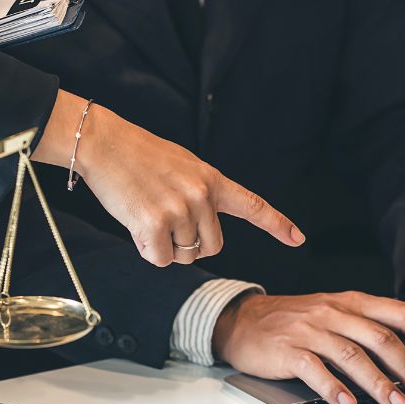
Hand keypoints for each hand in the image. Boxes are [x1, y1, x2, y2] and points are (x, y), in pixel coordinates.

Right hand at [33, 91, 304, 266]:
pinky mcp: (154, 224)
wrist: (105, 144)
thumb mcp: (183, 167)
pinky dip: (148, 251)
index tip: (298, 239)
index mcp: (213, 180)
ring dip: (165, 246)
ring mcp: (180, 210)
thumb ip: (200, 195)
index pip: (253, 206)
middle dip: (190, 244)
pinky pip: (161, 259)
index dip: (278, 224)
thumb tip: (201, 237)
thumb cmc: (140, 156)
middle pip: (212, 247)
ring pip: (184, 255)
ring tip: (147, 214)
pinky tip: (136, 226)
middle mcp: (202, 196)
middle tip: (165, 220)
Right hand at [213, 292, 404, 403]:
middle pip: (382, 338)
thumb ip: (366, 328)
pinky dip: (334, 388)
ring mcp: (310, 331)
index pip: (399, 313)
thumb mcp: (333, 313)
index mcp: (351, 302)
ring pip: (353, 356)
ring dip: (379, 384)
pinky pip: (316, 370)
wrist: (242, 320)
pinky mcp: (288, 351)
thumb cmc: (294, 322)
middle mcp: (334, 313)